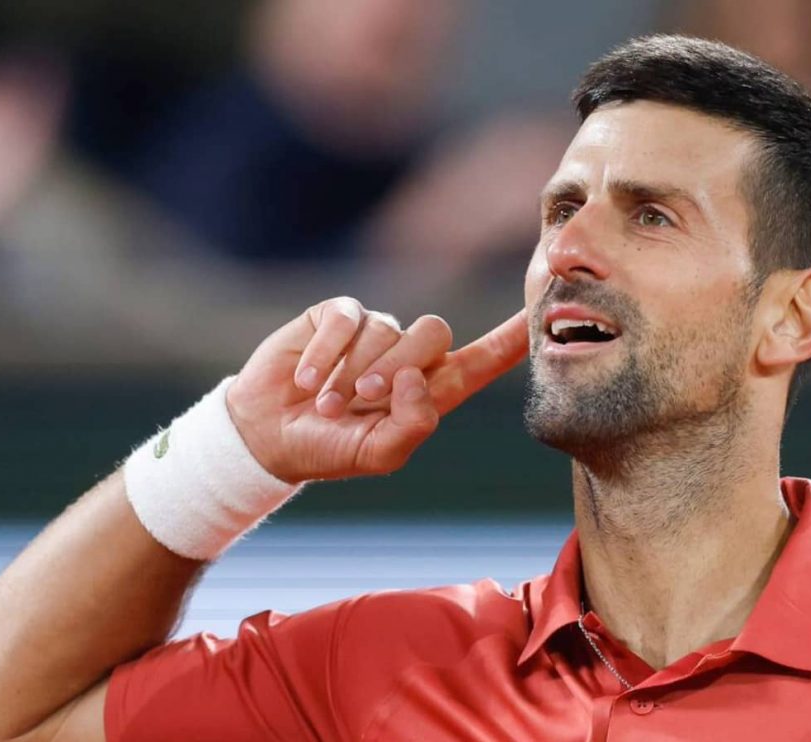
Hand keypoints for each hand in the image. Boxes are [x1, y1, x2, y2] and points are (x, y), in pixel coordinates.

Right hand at [226, 298, 527, 483]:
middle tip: (362, 400)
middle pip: (435, 334)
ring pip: (387, 329)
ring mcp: (375, 331)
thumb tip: (417, 376)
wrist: (267, 435)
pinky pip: (346, 320)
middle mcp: (409, 355)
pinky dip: (325, 355)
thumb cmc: (330, 448)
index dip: (513, 337)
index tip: (543, 310)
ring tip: (327, 401)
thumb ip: (412, 424)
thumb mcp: (378, 454)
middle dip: (398, 368)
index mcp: (432, 390)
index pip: (484, 359)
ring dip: (353, 371)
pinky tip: (306, 379)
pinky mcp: (337, 316)